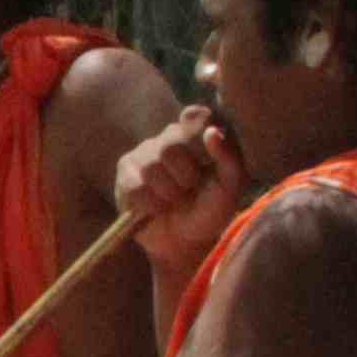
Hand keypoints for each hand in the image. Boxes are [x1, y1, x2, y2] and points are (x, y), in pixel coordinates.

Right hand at [114, 106, 245, 280]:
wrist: (184, 241)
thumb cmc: (210, 210)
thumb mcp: (230, 188)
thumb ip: (229, 159)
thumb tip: (212, 132)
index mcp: (198, 134)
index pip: (197, 116)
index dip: (200, 135)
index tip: (206, 160)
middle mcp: (170, 138)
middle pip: (172, 144)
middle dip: (187, 176)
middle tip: (191, 189)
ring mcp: (144, 154)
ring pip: (152, 166)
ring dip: (169, 193)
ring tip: (174, 201)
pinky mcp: (125, 176)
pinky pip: (135, 187)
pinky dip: (152, 205)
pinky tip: (157, 208)